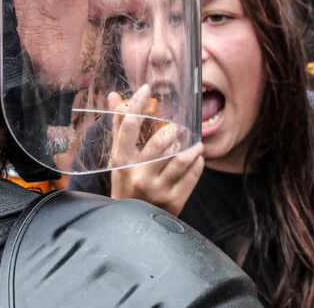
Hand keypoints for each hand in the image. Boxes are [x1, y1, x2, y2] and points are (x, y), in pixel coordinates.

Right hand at [108, 86, 204, 215]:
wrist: (131, 224)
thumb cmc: (126, 184)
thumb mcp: (118, 159)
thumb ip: (120, 127)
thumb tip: (116, 96)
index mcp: (121, 162)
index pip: (128, 126)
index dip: (137, 104)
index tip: (145, 90)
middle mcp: (139, 176)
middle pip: (160, 141)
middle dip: (173, 129)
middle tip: (178, 127)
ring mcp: (158, 189)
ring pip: (183, 157)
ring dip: (192, 145)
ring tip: (193, 142)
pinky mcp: (175, 200)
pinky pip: (194, 173)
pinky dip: (197, 161)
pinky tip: (194, 158)